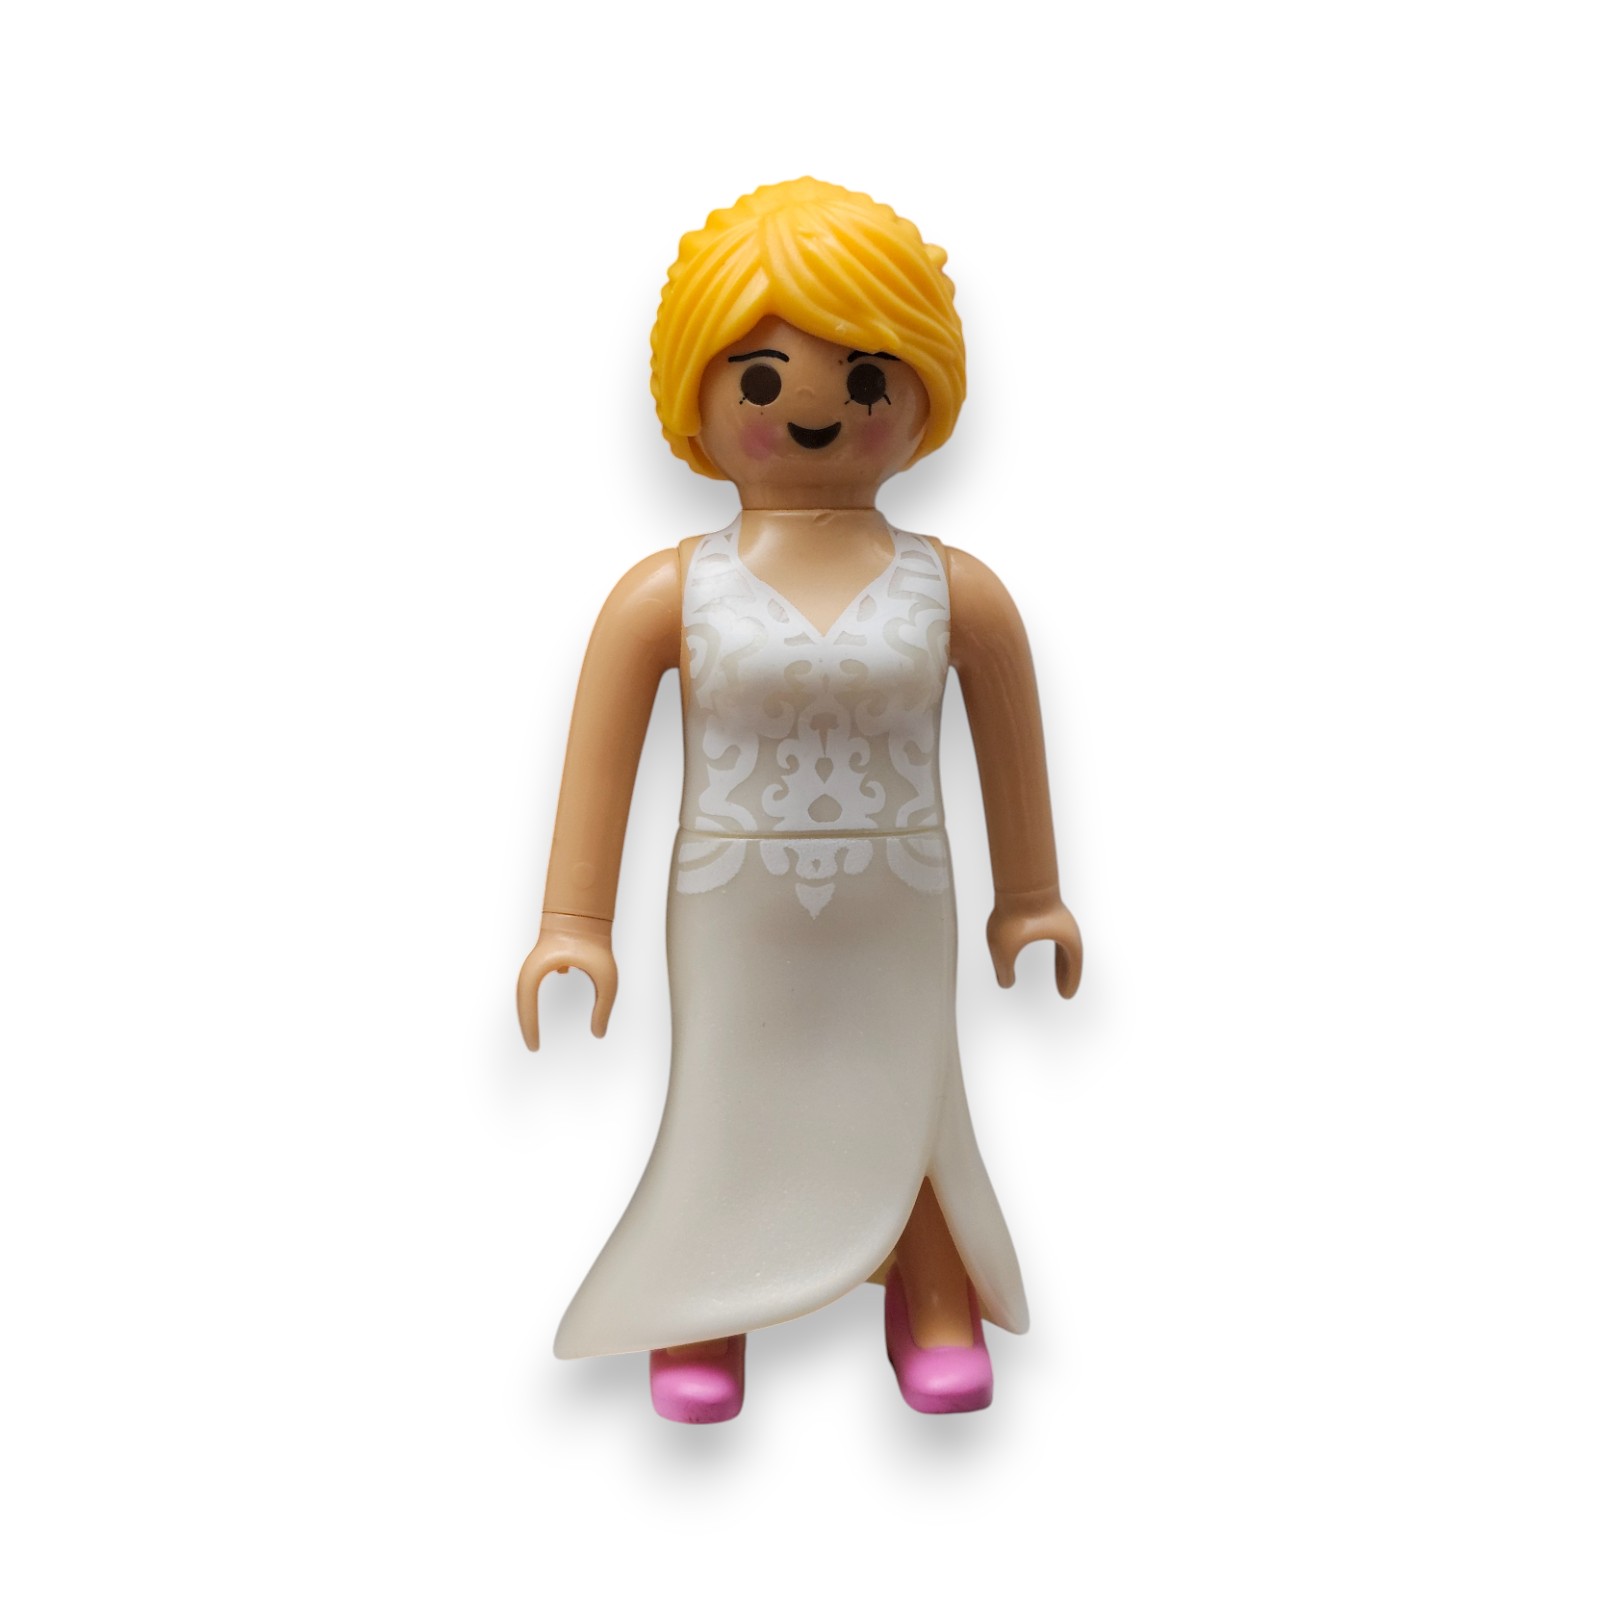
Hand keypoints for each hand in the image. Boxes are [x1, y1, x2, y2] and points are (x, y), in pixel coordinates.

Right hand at [516, 913, 618, 1050]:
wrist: (587, 910)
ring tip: (536, 1030)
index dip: (528, 1028)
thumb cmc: (596, 941)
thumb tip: (599, 1033)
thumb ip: (604, 1007)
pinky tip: (560, 983)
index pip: (526, 1004)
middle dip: (526, 1024)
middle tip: (533, 1047)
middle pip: (522, 1001)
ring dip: (531, 1010)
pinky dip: (540, 994)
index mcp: (540, 968)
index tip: (534, 1047)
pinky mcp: (544, 956)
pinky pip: (537, 981)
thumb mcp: (606, 978)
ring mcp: (537, 960)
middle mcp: (533, 966)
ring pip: (527, 991)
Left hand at [986, 889, 1081, 998]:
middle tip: (1063, 988)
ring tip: (1055, 969)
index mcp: (1066, 939)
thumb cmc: (1014, 912)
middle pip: (1070, 955)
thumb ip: (1004, 970)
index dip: (1069, 981)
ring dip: (1059, 958)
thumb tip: (1005, 982)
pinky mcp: (1043, 904)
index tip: (1066, 995)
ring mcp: (1054, 914)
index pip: (1073, 965)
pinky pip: (1049, 929)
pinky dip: (1047, 942)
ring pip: (1061, 942)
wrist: (1015, 879)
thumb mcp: (1004, 949)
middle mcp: (1063, 926)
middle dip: (1065, 972)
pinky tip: (1036, 941)